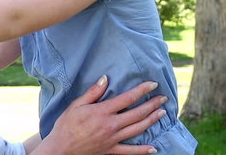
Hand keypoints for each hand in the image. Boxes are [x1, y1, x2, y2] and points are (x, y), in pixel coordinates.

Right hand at [32, 76, 165, 154]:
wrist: (61, 148)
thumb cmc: (66, 125)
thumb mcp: (76, 105)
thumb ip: (92, 92)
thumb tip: (105, 79)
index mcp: (102, 111)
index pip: (127, 98)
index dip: (142, 90)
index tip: (152, 84)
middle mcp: (111, 125)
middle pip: (137, 113)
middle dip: (152, 104)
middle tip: (163, 98)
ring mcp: (113, 139)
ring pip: (138, 129)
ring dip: (152, 120)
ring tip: (162, 113)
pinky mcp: (111, 150)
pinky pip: (130, 151)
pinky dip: (143, 150)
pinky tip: (153, 148)